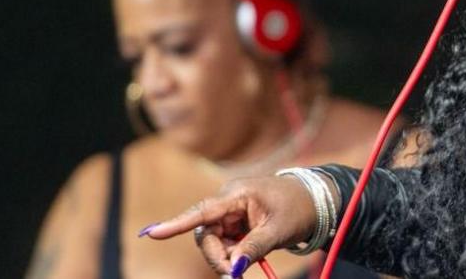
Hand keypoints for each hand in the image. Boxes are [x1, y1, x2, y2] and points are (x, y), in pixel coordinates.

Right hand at [140, 175, 316, 276]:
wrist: (313, 200)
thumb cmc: (297, 207)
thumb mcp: (278, 230)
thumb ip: (253, 248)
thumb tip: (233, 269)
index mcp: (238, 194)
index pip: (203, 211)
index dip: (176, 224)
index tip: (152, 234)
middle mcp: (229, 201)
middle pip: (206, 235)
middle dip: (218, 256)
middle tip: (236, 273)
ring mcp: (230, 212)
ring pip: (214, 242)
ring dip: (227, 256)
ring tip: (252, 256)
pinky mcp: (234, 222)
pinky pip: (224, 243)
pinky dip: (234, 253)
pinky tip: (250, 252)